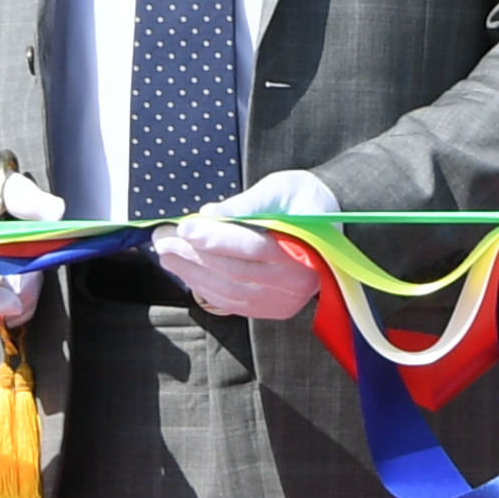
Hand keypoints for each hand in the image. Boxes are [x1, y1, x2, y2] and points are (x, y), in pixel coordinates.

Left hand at [154, 169, 338, 322]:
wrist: (334, 226)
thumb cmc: (307, 202)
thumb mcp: (282, 189)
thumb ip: (247, 204)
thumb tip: (209, 214)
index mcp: (306, 248)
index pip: (255, 248)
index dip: (217, 239)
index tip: (185, 227)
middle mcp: (297, 281)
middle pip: (237, 273)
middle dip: (195, 256)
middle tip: (164, 239)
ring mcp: (285, 300)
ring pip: (230, 292)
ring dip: (193, 274)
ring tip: (167, 253)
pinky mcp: (272, 308)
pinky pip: (233, 303)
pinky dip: (205, 288)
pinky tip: (186, 272)